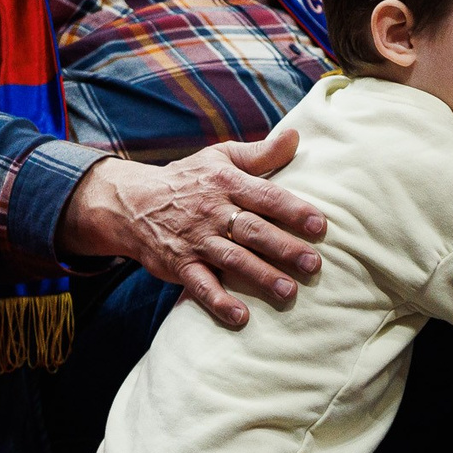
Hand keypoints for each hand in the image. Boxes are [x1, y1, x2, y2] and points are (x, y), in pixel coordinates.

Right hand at [56, 129, 326, 327]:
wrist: (132, 203)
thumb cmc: (188, 180)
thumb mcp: (220, 157)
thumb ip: (261, 152)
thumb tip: (296, 135)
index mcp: (227, 183)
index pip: (266, 196)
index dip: (293, 210)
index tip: (319, 225)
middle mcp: (213, 212)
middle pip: (254, 230)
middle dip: (284, 247)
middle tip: (314, 264)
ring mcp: (196, 241)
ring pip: (233, 259)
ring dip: (260, 276)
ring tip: (288, 291)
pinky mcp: (180, 266)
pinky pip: (200, 286)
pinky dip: (218, 302)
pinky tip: (241, 317)